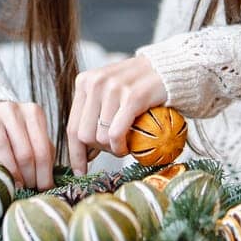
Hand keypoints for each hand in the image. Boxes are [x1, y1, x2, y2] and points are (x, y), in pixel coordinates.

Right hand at [0, 100, 54, 190]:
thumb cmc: (16, 130)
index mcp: (33, 113)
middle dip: (28, 176)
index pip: (42, 149)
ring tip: (13, 184)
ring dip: (8, 168)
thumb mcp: (34, 136)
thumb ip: (44, 151)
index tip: (43, 189)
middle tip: (28, 189)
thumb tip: (49, 182)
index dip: (43, 173)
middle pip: (23, 149)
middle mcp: (13, 109)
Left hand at [66, 55, 167, 174]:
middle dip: (98, 150)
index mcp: (84, 82)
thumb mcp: (108, 93)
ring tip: (126, 143)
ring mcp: (114, 88)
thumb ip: (94, 116)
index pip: (72, 126)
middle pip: (85, 136)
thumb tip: (84, 152)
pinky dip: (121, 147)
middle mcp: (96, 83)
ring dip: (114, 149)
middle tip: (114, 149)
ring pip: (102, 138)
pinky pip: (117, 134)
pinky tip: (128, 146)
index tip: (80, 171)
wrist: (168, 69)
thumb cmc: (137, 85)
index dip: (75, 153)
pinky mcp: (133, 96)